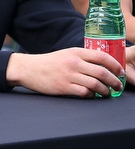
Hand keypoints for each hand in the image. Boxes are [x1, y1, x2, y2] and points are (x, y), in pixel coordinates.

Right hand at [7, 48, 123, 96]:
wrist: (28, 69)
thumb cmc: (48, 63)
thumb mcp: (65, 54)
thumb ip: (82, 58)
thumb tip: (102, 66)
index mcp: (75, 52)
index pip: (102, 56)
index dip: (115, 65)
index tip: (120, 71)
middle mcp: (73, 63)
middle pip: (102, 72)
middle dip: (115, 81)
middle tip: (118, 86)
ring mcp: (68, 75)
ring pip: (96, 84)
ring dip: (105, 91)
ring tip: (107, 93)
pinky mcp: (63, 87)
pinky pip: (84, 93)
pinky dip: (91, 95)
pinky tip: (91, 95)